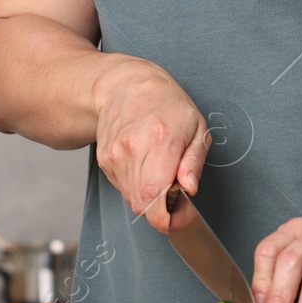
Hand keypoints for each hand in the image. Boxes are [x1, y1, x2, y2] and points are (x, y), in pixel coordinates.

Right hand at [92, 57, 209, 232]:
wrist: (126, 85)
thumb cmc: (167, 104)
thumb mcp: (196, 127)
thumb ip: (194, 162)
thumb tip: (189, 189)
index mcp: (159, 140)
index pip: (154, 194)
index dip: (167, 217)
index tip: (180, 217)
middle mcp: (131, 149)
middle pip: (142, 204)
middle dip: (163, 210)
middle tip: (177, 194)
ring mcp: (114, 155)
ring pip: (133, 199)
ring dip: (150, 198)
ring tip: (161, 173)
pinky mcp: (105, 160)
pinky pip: (124, 188)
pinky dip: (137, 186)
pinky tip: (145, 166)